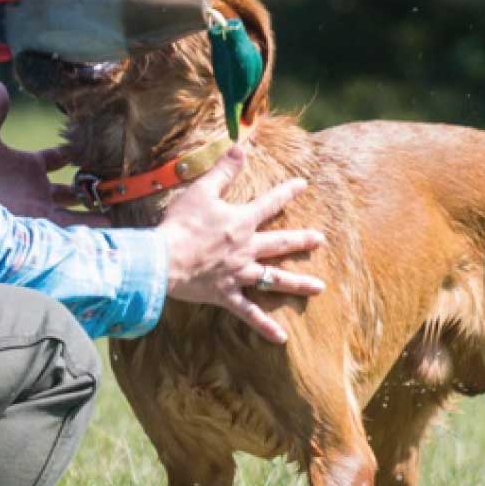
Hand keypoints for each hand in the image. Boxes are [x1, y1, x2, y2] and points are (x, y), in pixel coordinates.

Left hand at [0, 81, 105, 227]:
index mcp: (27, 165)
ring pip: (76, 208)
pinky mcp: (40, 223)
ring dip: (97, 206)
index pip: (58, 157)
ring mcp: (40, 207)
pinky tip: (113, 223)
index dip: (75, 150)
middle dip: (91, 183)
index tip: (96, 141)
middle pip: (72, 187)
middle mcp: (37, 188)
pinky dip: (91, 226)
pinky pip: (72, 226)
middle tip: (117, 176)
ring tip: (123, 202)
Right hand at [160, 142, 323, 343]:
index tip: (303, 184)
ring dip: (298, 283)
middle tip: (322, 240)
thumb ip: (223, 170)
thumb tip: (240, 147)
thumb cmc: (180, 225)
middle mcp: (246, 249)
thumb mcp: (201, 191)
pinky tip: (282, 338)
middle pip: (281, 243)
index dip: (287, 192)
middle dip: (303, 240)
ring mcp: (239, 274)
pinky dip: (265, 326)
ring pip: (275, 279)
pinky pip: (250, 313)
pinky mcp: (227, 294)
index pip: (270, 203)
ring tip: (319, 288)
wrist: (163, 260)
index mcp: (241, 222)